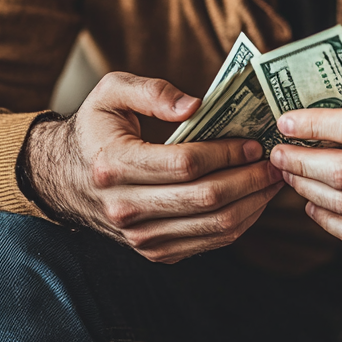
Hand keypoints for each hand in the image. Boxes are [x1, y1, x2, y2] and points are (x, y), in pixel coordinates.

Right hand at [21, 72, 282, 262]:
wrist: (65, 178)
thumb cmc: (97, 129)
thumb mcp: (111, 92)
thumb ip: (152, 90)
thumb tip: (196, 105)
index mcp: (114, 165)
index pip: (185, 164)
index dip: (226, 153)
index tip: (254, 141)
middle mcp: (125, 208)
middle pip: (206, 199)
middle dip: (250, 179)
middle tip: (276, 161)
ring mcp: (140, 236)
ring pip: (214, 227)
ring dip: (253, 203)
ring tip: (273, 179)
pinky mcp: (155, 250)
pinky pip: (209, 242)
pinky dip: (240, 221)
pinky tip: (255, 199)